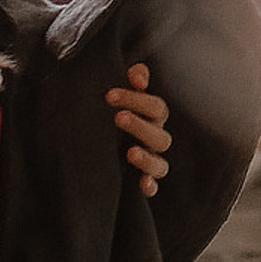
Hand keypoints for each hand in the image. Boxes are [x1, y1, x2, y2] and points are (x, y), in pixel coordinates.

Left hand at [108, 62, 171, 196]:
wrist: (100, 132)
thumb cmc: (116, 106)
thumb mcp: (125, 88)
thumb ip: (135, 76)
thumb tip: (139, 77)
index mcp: (154, 117)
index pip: (155, 107)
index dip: (136, 100)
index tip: (110, 95)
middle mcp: (155, 139)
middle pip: (160, 136)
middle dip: (140, 127)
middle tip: (118, 118)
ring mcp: (149, 160)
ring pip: (160, 164)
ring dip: (147, 159)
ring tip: (130, 152)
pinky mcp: (140, 179)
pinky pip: (153, 185)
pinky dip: (150, 185)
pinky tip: (143, 184)